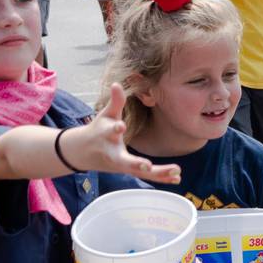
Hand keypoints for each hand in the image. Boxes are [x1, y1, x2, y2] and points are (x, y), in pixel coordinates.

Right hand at [66, 84, 181, 182]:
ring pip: (140, 172)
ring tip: (176, 172)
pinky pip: (147, 177)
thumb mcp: (105, 115)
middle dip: (135, 163)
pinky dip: (161, 178)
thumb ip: (114, 101)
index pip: (109, 131)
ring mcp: (122, 165)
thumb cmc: (99, 130)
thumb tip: (116, 83)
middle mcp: (113, 153)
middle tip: (147, 166)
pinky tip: (177, 179)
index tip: (121, 126)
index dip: (115, 128)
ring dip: (158, 173)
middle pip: (125, 161)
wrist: (85, 153)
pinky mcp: (130, 171)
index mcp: (106, 135)